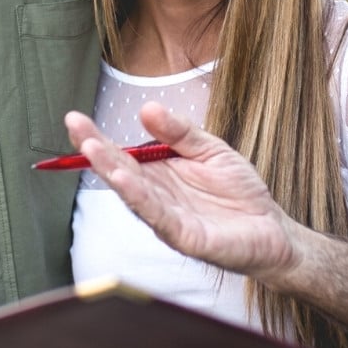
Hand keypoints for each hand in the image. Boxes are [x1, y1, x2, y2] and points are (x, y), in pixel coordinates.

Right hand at [66, 103, 302, 286]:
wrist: (273, 229)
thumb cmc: (239, 193)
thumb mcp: (210, 149)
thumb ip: (179, 132)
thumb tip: (147, 108)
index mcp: (159, 176)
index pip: (122, 155)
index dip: (97, 138)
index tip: (74, 118)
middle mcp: (157, 198)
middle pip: (120, 173)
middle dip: (95, 150)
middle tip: (75, 126)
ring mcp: (168, 220)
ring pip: (134, 195)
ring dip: (112, 172)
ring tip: (92, 150)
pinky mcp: (187, 238)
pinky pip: (160, 217)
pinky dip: (141, 200)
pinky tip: (126, 183)